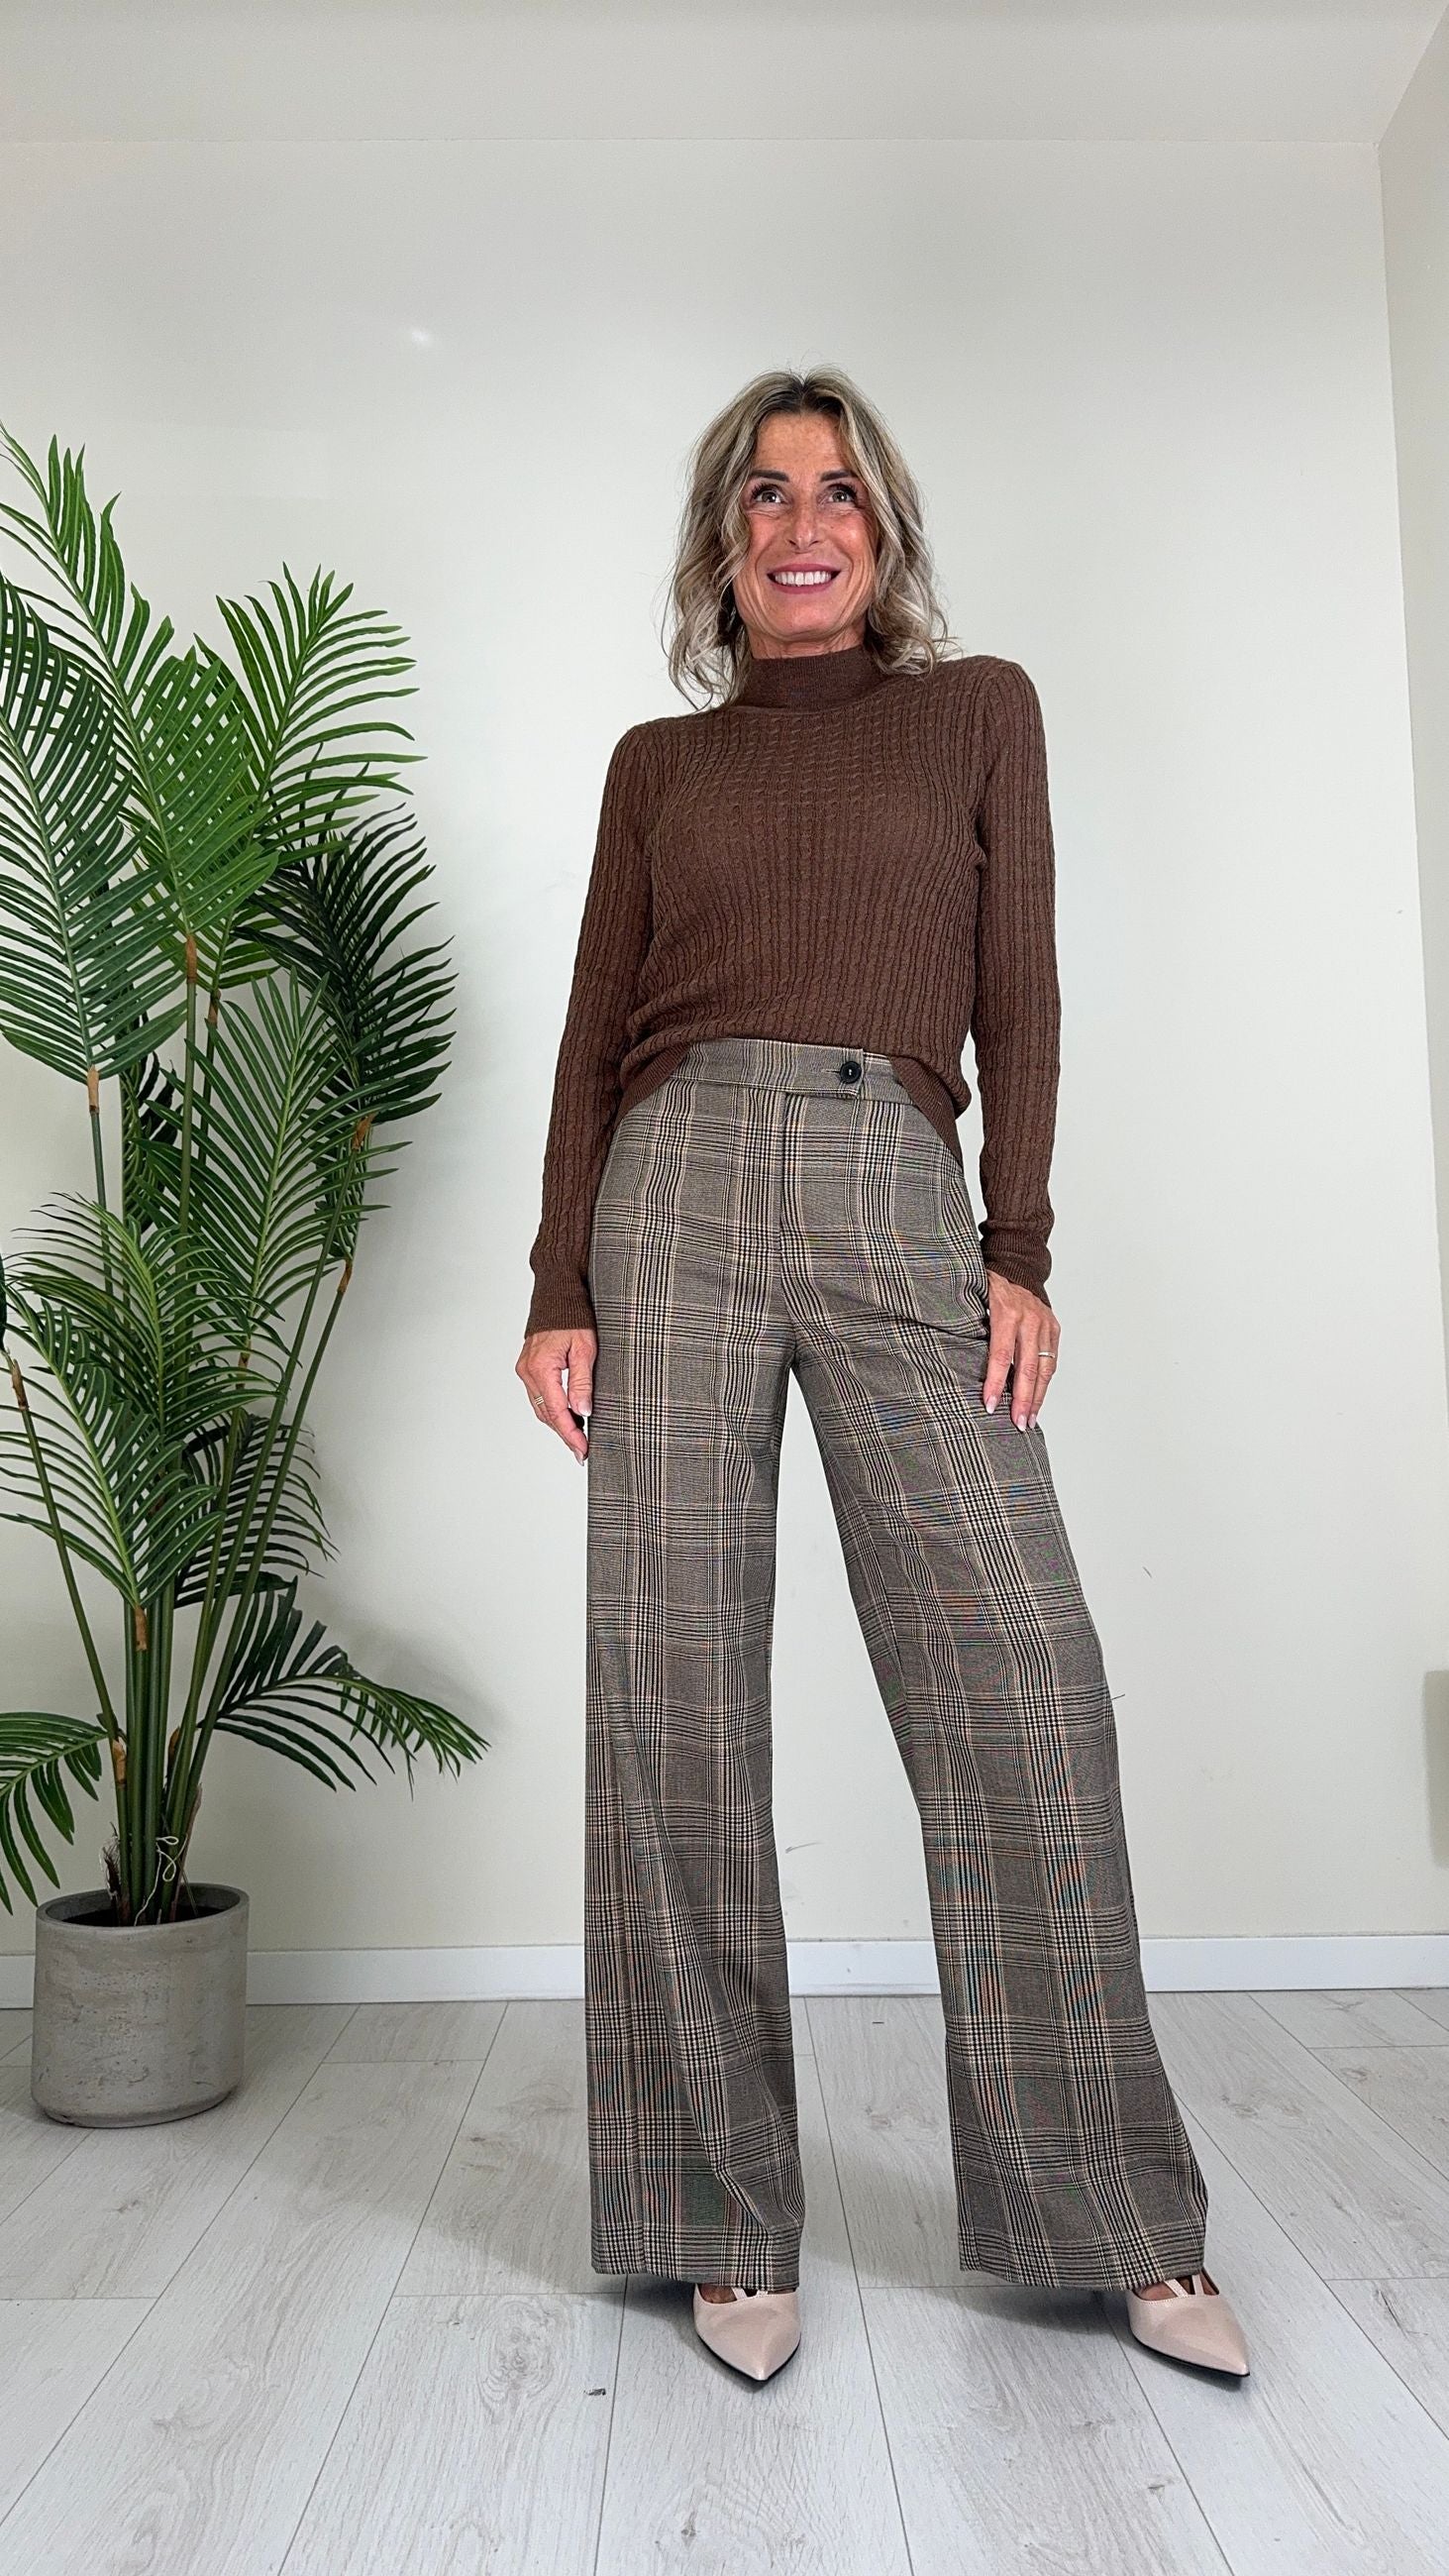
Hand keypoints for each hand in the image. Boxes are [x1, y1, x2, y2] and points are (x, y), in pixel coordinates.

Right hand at [517, 1325, 595, 1461]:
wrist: (557, 1294)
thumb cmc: (573, 1316)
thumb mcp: (585, 1348)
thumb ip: (582, 1381)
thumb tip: (583, 1411)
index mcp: (541, 1368)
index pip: (556, 1411)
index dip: (571, 1434)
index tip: (583, 1450)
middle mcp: (528, 1371)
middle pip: (546, 1414)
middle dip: (565, 1434)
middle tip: (582, 1451)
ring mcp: (526, 1370)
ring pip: (541, 1407)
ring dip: (559, 1423)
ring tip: (578, 1438)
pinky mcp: (528, 1368)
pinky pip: (539, 1396)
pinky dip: (553, 1409)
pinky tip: (568, 1416)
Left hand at [981, 1272, 1058, 1430]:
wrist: (1016, 1267)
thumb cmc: (988, 1287)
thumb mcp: (973, 1301)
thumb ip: (968, 1328)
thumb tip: (953, 1362)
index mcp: (1007, 1313)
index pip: (1002, 1355)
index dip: (996, 1382)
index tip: (990, 1405)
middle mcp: (1030, 1319)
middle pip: (1028, 1367)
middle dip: (1023, 1399)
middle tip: (1018, 1424)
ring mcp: (1045, 1324)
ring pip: (1044, 1368)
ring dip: (1037, 1397)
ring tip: (1029, 1420)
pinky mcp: (1054, 1329)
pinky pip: (1051, 1361)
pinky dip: (1044, 1383)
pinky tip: (1038, 1401)